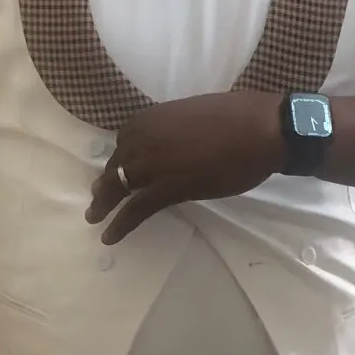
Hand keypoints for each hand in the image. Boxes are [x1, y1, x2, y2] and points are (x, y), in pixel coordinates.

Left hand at [86, 92, 285, 242]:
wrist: (261, 128)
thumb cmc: (237, 117)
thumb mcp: (192, 116)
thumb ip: (173, 131)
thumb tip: (174, 146)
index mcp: (149, 118)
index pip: (125, 144)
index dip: (123, 161)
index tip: (122, 172)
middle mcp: (142, 139)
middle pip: (117, 167)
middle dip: (107, 184)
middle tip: (97, 198)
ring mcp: (152, 164)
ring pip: (118, 188)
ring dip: (103, 206)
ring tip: (94, 219)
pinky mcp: (167, 189)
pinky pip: (135, 210)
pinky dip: (119, 225)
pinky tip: (109, 237)